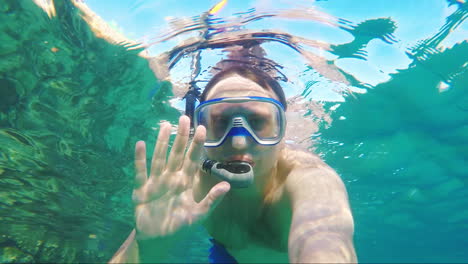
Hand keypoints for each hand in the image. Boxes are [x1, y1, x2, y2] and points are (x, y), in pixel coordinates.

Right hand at [132, 115, 229, 239]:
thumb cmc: (179, 225)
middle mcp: (171, 178)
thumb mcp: (198, 215)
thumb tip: (227, 185)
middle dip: (181, 137)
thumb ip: (211, 200)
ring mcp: (156, 182)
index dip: (197, 145)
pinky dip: (139, 159)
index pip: (193, 159)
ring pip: (159, 158)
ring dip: (161, 143)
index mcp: (185, 182)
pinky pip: (140, 172)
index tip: (203, 128)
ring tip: (164, 126)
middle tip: (184, 118)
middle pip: (177, 153)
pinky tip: (140, 144)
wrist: (158, 240)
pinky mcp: (141, 189)